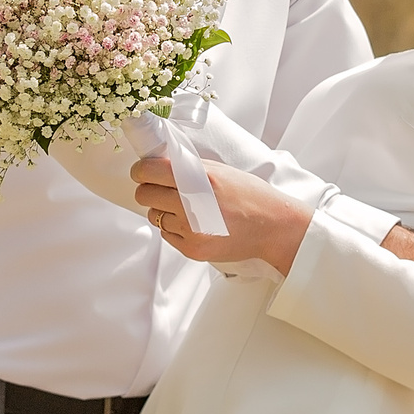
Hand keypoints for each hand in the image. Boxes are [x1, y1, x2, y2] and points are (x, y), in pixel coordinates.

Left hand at [132, 157, 313, 271]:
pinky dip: (175, 228)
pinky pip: (166, 234)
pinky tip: (195, 223)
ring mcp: (190, 230)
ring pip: (154, 216)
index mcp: (198, 180)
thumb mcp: (221, 171)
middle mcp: (191, 205)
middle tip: (161, 189)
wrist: (272, 227)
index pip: (148, 172)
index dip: (141, 171)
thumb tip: (157, 164)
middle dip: (148, 189)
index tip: (142, 172)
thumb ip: (188, 167)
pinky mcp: (192, 249)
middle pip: (144, 195)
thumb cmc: (250, 195)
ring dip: (163, 210)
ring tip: (185, 208)